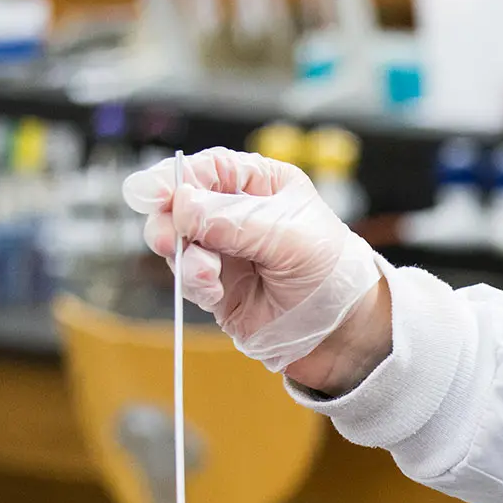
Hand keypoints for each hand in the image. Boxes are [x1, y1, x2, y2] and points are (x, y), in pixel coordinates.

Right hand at [123, 146, 391, 394]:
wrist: (343, 333)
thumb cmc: (333, 274)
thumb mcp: (292, 238)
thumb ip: (236, 221)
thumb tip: (182, 205)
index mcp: (262, 185)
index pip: (209, 168)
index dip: (179, 178)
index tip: (159, 192)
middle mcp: (237, 213)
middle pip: (181, 203)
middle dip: (169, 220)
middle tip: (167, 238)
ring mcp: (224, 251)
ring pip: (177, 242)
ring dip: (183, 257)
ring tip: (204, 273)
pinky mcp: (216, 286)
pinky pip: (187, 277)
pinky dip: (192, 283)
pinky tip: (211, 291)